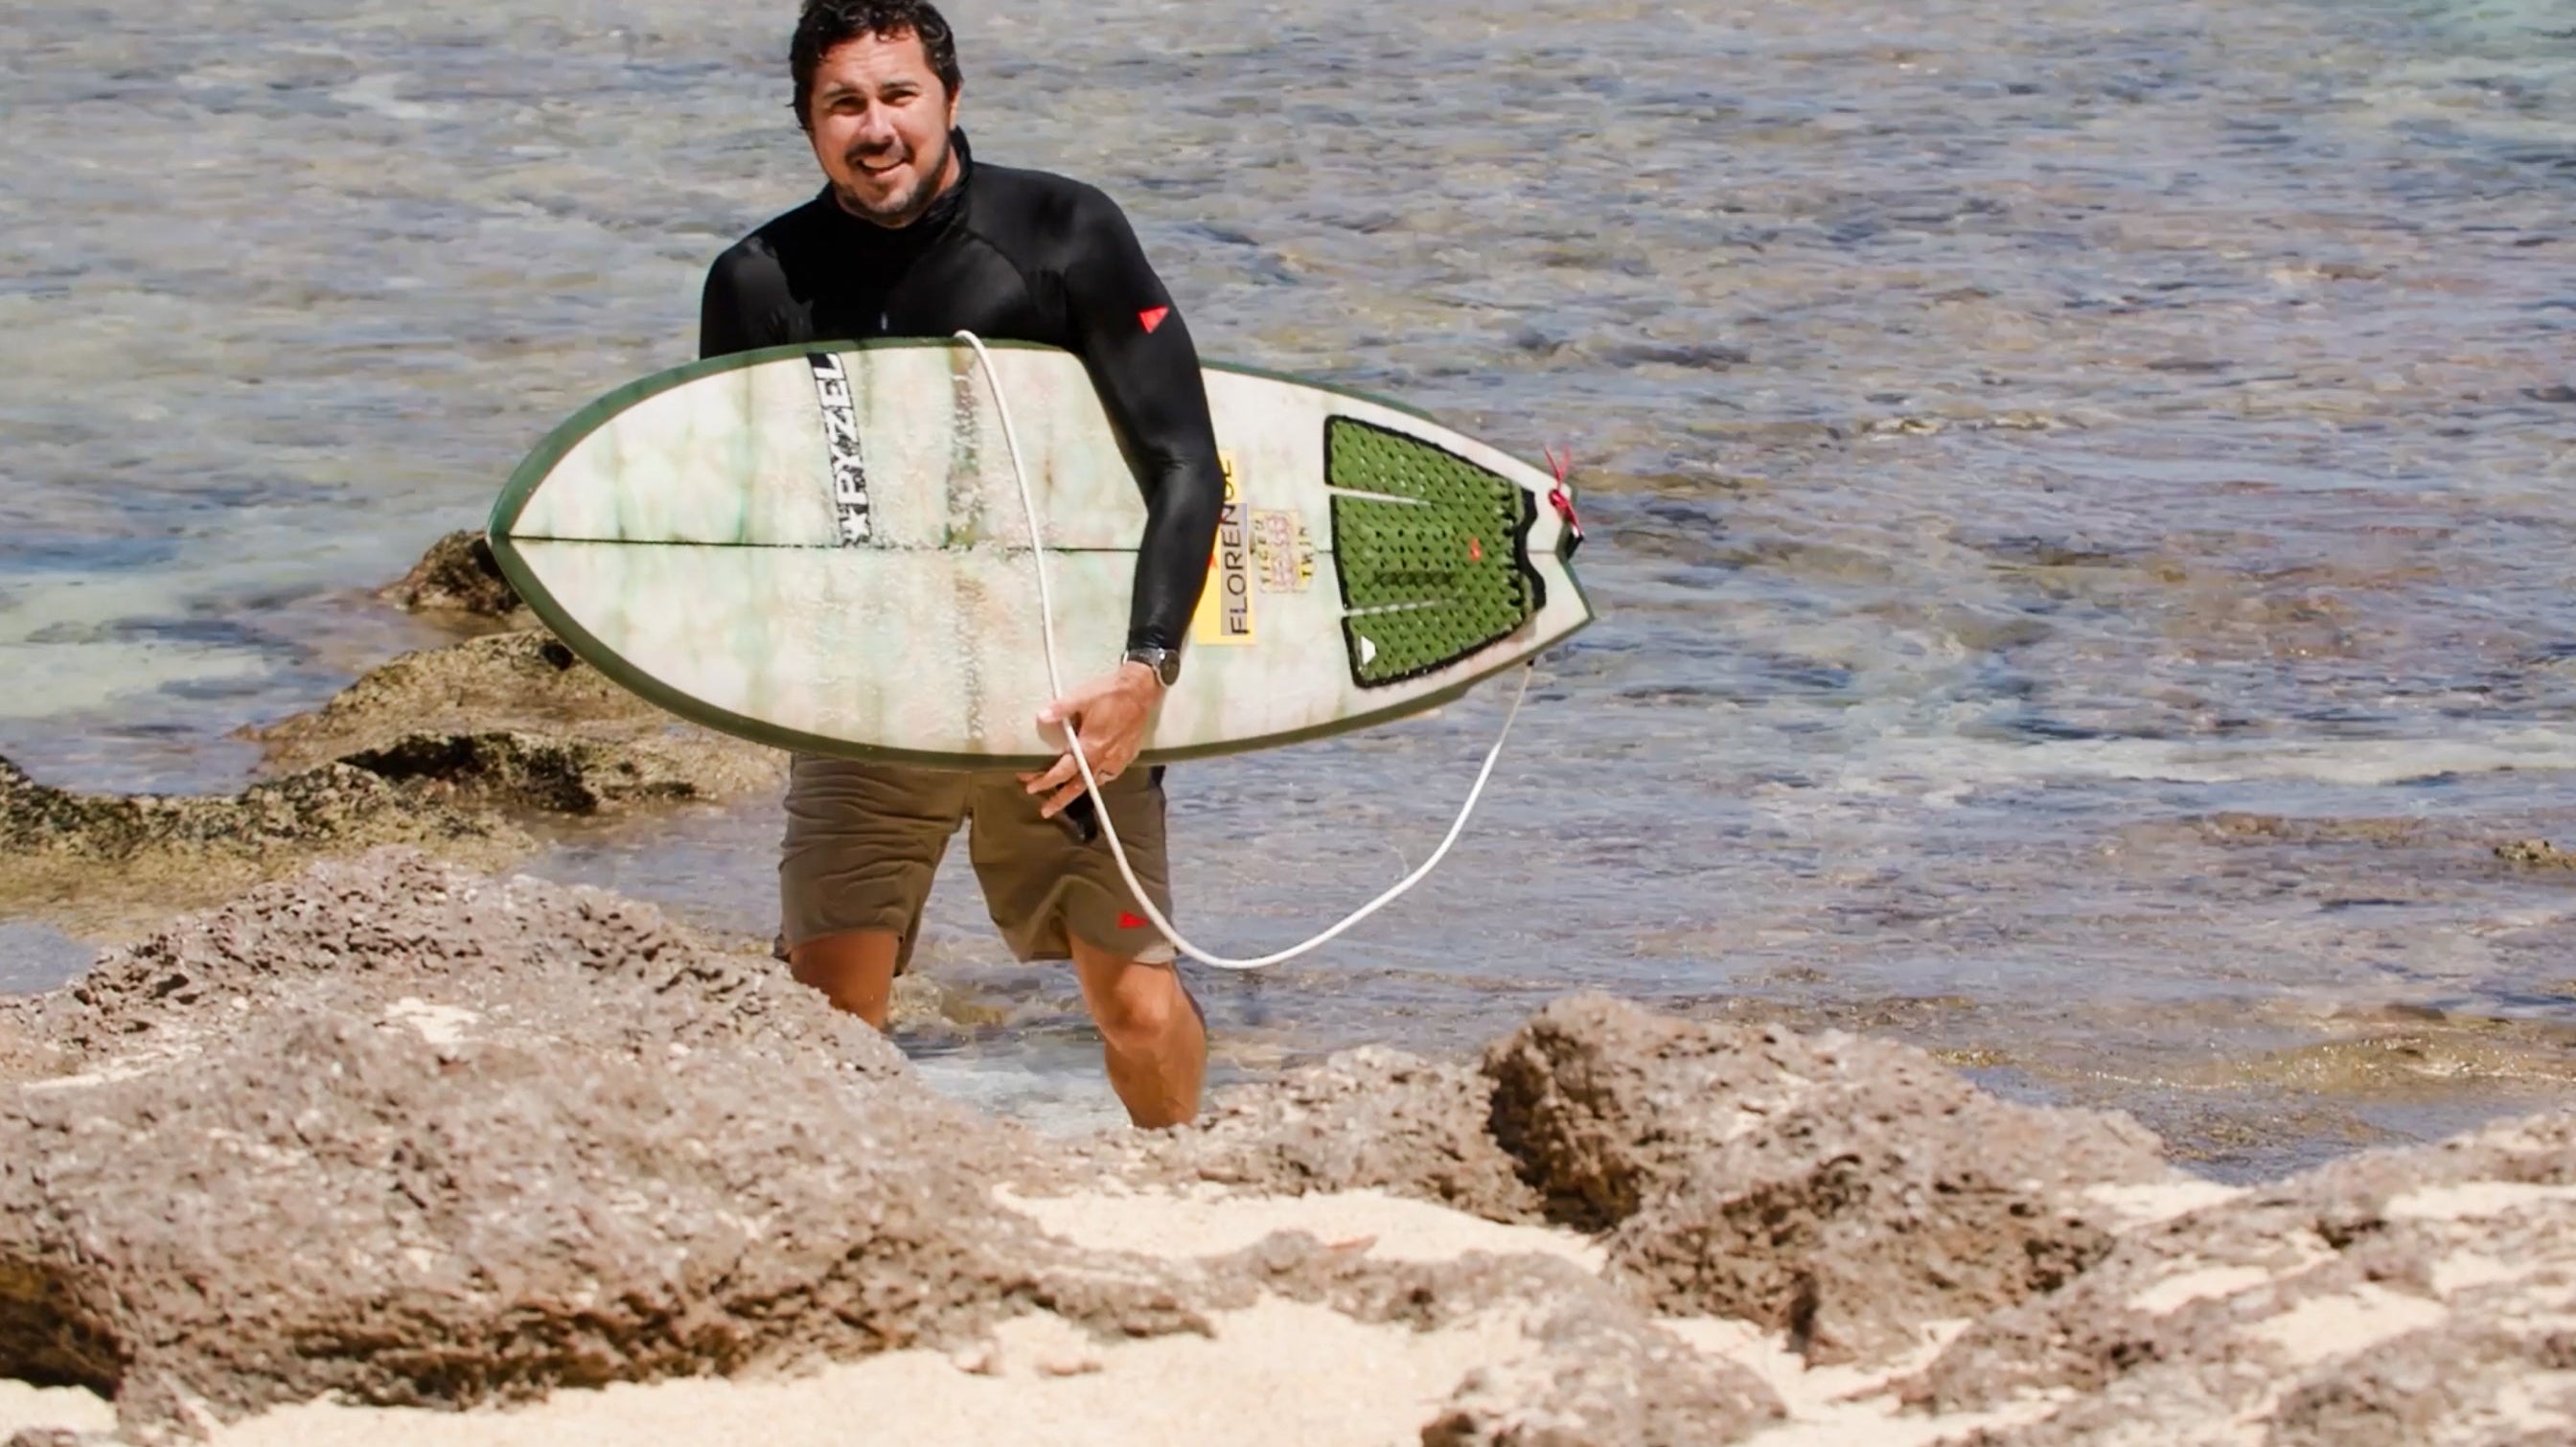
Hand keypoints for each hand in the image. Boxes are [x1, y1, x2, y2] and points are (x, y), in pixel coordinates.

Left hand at [1020, 662, 1163, 817]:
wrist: (1141, 689)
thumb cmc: (1111, 693)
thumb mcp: (1082, 697)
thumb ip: (1060, 709)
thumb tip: (1042, 717)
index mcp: (1090, 747)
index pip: (1063, 771)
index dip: (1046, 781)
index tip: (1031, 787)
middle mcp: (1104, 758)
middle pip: (1079, 786)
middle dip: (1060, 799)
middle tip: (1046, 810)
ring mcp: (1117, 759)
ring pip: (1095, 782)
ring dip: (1079, 788)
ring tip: (1067, 794)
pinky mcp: (1127, 756)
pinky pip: (1110, 774)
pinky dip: (1098, 778)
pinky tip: (1094, 775)